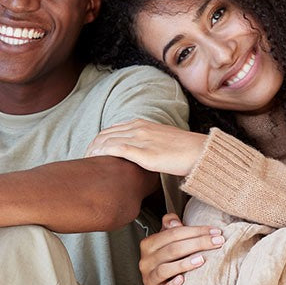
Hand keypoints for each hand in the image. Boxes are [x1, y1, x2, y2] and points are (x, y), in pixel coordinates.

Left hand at [85, 120, 205, 176]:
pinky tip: (94, 158)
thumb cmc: (184, 151)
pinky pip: (116, 149)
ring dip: (93, 149)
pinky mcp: (143, 152)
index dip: (100, 139)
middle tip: (85, 157)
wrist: (199, 152)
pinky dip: (102, 152)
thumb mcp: (162, 142)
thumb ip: (148, 144)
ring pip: (108, 140)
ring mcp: (140, 139)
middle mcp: (139, 128)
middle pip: (106, 134)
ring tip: (86, 160)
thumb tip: (141, 155)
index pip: (113, 129)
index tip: (93, 150)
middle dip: (93, 145)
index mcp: (143, 124)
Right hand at [139, 213, 224, 284]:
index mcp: (149, 245)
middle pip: (172, 249)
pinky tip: (183, 280)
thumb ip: (170, 228)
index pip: (173, 233)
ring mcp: (149, 278)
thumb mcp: (167, 243)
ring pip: (165, 269)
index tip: (215, 231)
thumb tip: (175, 221)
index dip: (195, 231)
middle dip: (198, 243)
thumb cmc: (167, 263)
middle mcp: (147, 261)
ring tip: (202, 259)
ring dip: (184, 264)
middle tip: (217, 242)